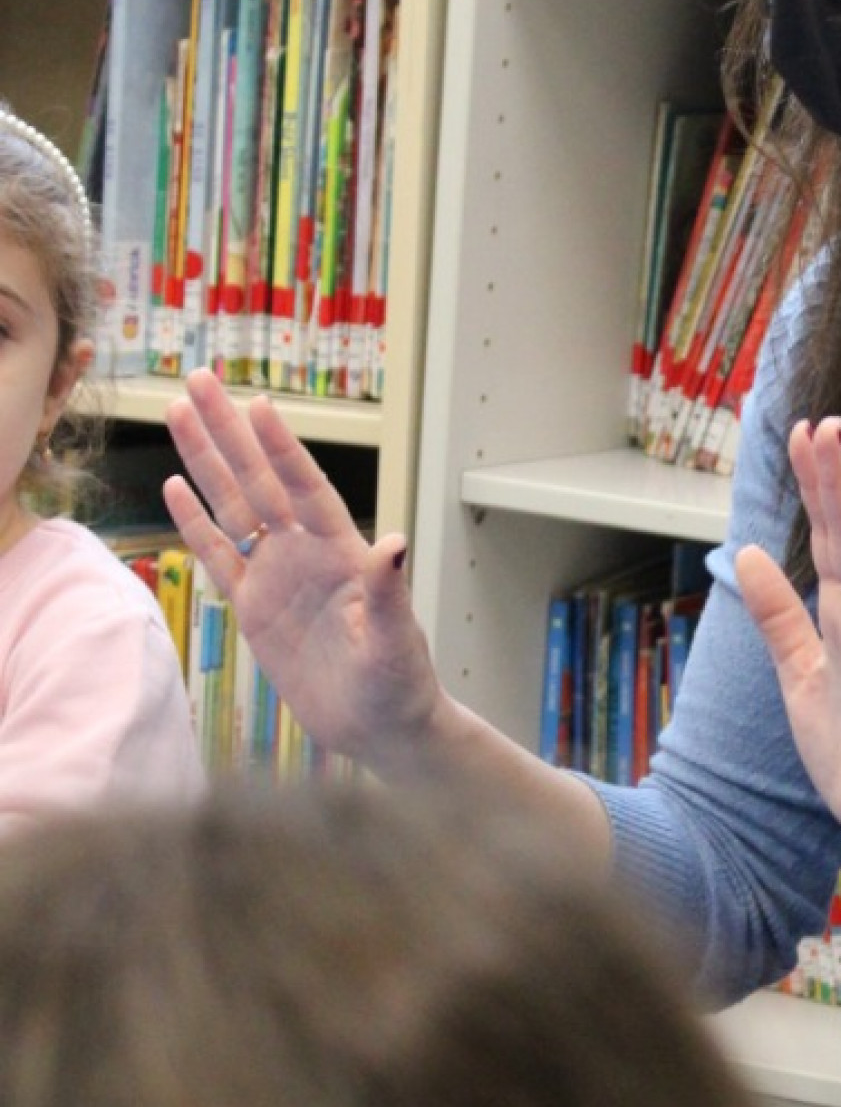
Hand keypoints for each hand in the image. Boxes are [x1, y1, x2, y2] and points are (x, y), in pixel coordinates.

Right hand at [164, 371, 441, 775]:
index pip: (305, 487)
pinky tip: (175, 484)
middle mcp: (306, 552)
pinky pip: (219, 555)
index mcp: (341, 553)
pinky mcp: (254, 607)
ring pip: (233, 505)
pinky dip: (195, 522)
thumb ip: (391, 592)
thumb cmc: (398, 685)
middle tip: (199, 379)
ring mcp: (277, 575)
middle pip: (259, 479)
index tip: (259, 403)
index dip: (282, 448)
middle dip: (228, 431)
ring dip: (207, 460)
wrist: (379, 727)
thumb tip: (396, 543)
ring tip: (179, 411)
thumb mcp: (396, 642)